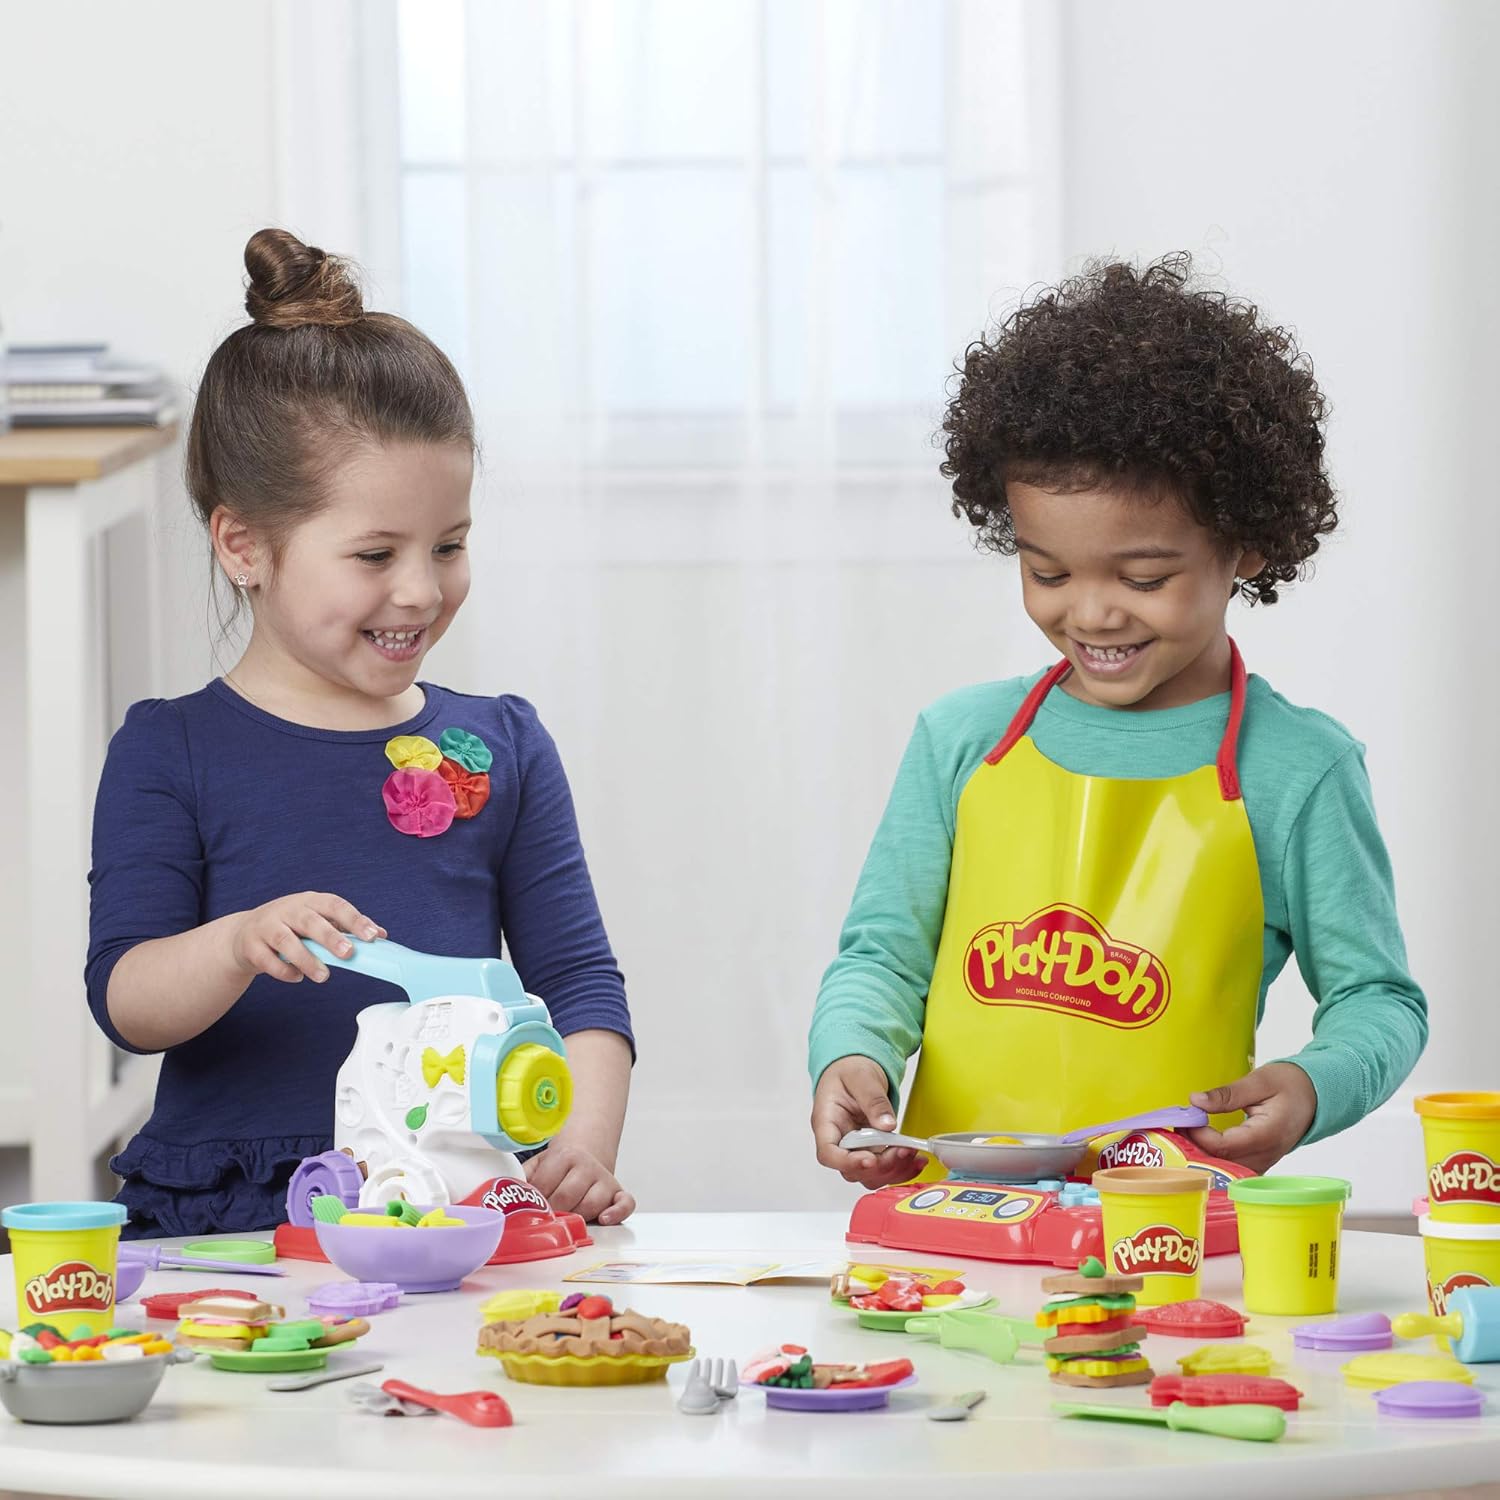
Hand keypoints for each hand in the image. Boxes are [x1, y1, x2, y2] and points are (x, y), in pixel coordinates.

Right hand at [229, 891, 385, 983]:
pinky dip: (283, 970)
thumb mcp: (317, 920)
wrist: (244, 934)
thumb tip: (381, 934)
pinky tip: (297, 977)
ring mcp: (267, 925)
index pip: (335, 905)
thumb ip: (346, 927)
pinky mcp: (251, 945)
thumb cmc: (291, 926)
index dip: (355, 920)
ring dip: (306, 959)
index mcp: (310, 901)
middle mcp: (288, 909)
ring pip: (286, 940)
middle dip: (331, 937)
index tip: (373, 935)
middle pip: (310, 921)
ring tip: (323, 976)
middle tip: (348, 953)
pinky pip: (267, 960)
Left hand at [524, 1140, 634, 1224]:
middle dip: (554, 1212)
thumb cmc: (558, 1168)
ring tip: (567, 1220)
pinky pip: (625, 1203)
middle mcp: (587, 1165)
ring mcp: (605, 1180)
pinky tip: (604, 1219)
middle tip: (546, 1219)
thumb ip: (523, 1179)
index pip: (546, 1186)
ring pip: (592, 1204)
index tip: (527, 1211)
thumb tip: (503, 1199)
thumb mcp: (538, 1165)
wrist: (585, 1155)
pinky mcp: (619, 1192)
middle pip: (567, 1197)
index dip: (534, 1202)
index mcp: (565, 1156)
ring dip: (577, 1217)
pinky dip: (616, 1213)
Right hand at [812, 1055, 922, 1189]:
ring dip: (893, 1170)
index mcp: (827, 1122)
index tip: (870, 1160)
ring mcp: (855, 1148)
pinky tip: (915, 1160)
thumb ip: (873, 1100)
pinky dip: (901, 1169)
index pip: (828, 1153)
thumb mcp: (861, 1077)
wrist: (855, 1069)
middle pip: (852, 1169)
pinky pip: (883, 1169)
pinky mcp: (871, 1150)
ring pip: (869, 1175)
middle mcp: (838, 1141)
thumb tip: (887, 1124)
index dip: (848, 1162)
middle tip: (903, 1150)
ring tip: (912, 1154)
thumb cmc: (849, 1072)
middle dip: (880, 1166)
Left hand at [1185, 1062, 1317, 1174]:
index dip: (1198, 1135)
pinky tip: (1200, 1142)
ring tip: (1186, 1131)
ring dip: (1201, 1153)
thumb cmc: (1291, 1085)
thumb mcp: (1259, 1081)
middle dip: (1194, 1146)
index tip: (1185, 1117)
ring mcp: (1264, 1161)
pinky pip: (1233, 1167)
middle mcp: (1266, 1154)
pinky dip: (1214, 1157)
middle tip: (1178, 1124)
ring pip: (1226, 1169)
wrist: (1316, 1096)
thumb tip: (1195, 1101)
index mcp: (1267, 1134)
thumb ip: (1227, 1094)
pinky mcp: (1261, 1161)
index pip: (1224, 1146)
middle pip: (1221, 1162)